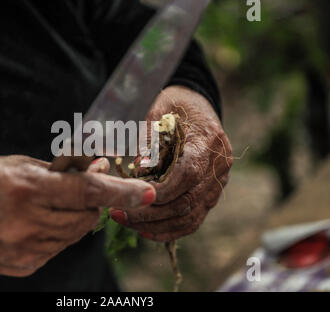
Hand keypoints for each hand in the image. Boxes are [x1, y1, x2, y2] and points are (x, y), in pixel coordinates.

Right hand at [0, 155, 154, 286]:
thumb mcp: (7, 164)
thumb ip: (52, 170)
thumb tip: (91, 168)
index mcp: (24, 190)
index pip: (87, 191)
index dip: (120, 190)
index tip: (146, 191)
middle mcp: (27, 223)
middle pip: (87, 214)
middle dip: (98, 197)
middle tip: (93, 175)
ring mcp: (25, 250)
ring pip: (75, 231)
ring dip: (78, 213)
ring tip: (56, 197)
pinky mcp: (24, 266)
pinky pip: (58, 245)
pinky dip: (59, 228)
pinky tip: (39, 218)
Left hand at [110, 86, 232, 241]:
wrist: (196, 104)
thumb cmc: (174, 105)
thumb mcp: (158, 111)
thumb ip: (149, 139)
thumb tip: (140, 170)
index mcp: (208, 141)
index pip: (188, 175)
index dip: (159, 191)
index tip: (131, 195)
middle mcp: (218, 166)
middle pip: (188, 202)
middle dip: (150, 213)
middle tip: (117, 213)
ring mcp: (217, 182)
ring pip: (190, 217)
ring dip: (156, 225)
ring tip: (127, 222)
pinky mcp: (211, 193)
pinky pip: (194, 219)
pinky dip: (170, 229)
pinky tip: (147, 231)